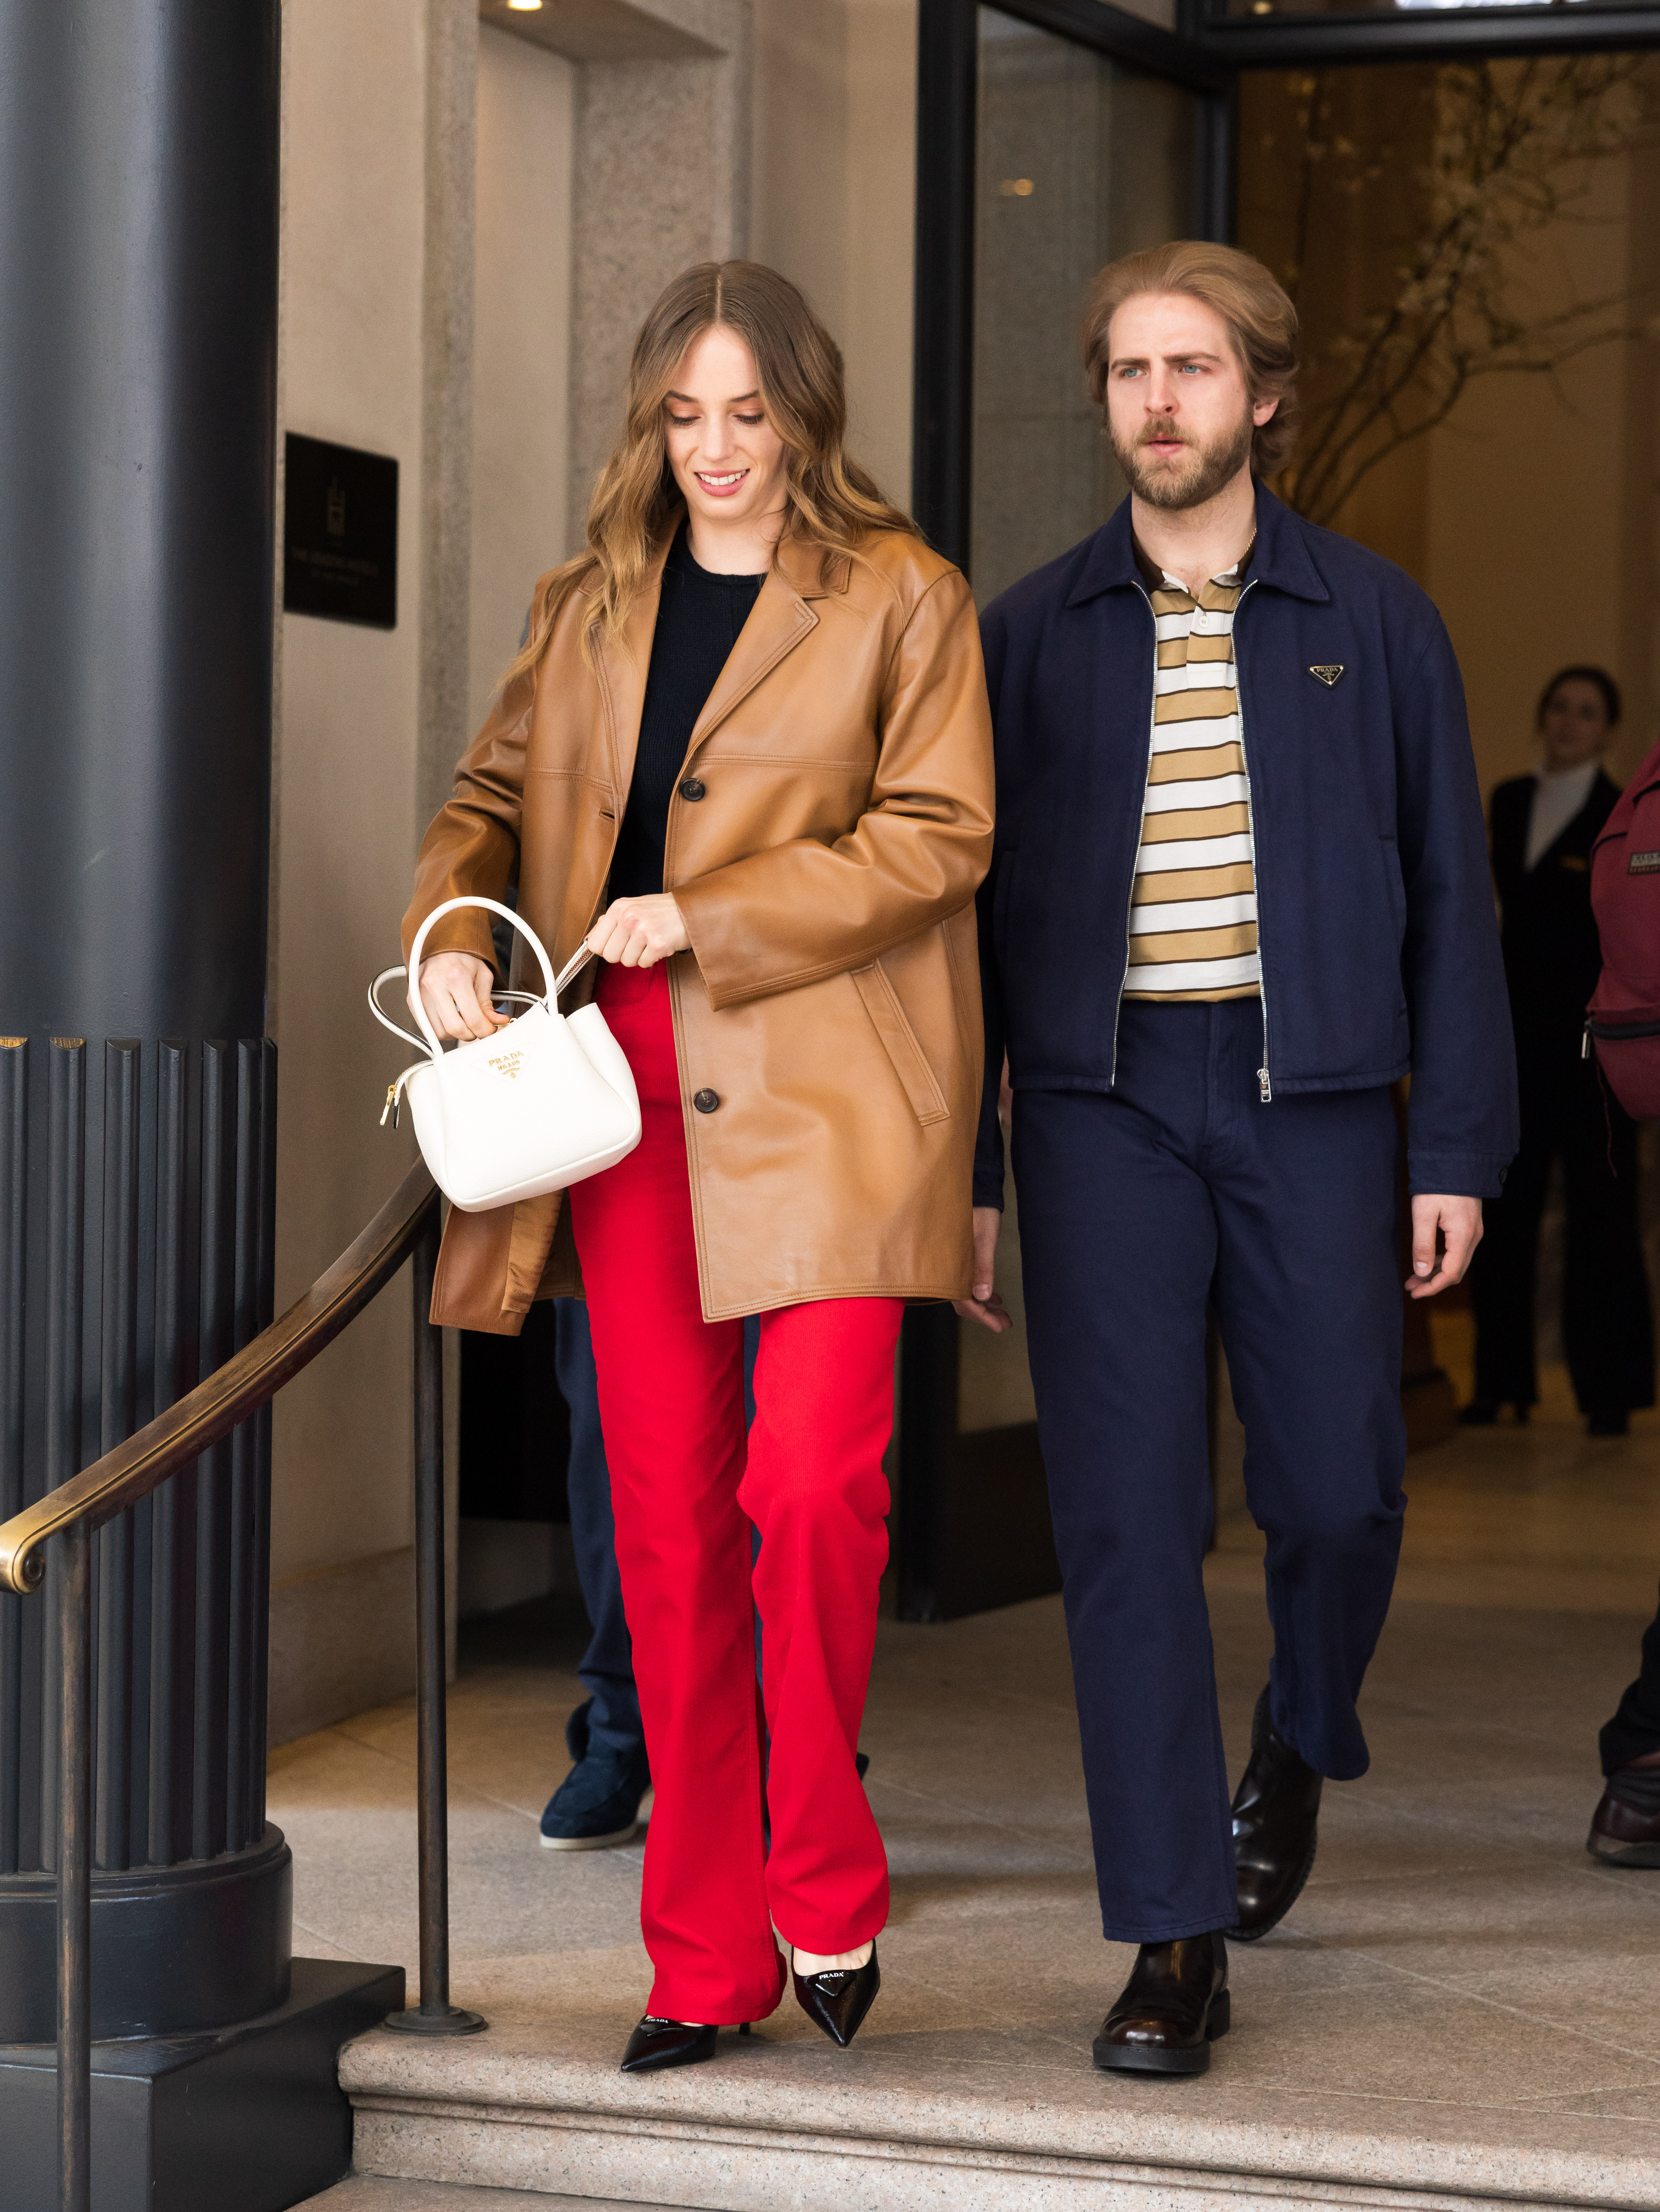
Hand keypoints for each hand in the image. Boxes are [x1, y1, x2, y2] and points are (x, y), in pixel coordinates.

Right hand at [414, 952, 507, 1042]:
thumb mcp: (482, 975)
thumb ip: (488, 1001)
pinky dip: (441, 1030)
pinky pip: (427, 1028)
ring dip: (454, 1034)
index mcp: (456, 977)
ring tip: (462, 1021)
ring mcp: (420, 995)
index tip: (489, 1029)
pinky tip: (449, 1019)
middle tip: (476, 1028)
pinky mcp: (412, 1001)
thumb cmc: (460, 959)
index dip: (485, 1030)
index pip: (472, 1018)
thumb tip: (497, 1022)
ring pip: (439, 1032)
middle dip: (470, 1034)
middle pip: (454, 1029)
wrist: (438, 949)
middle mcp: (435, 986)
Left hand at [586, 894, 690, 968]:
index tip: (617, 945)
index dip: (605, 949)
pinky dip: (651, 959)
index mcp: (618, 908)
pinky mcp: (658, 944)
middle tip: (636, 945)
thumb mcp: (631, 907)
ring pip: (626, 962)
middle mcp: (628, 918)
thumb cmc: (660, 910)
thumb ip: (610, 922)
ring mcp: (643, 931)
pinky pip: (643, 963)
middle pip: (609, 956)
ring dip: (638, 956)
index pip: (595, 943)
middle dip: (622, 954)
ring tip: (649, 943)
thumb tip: (590, 940)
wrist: (690, 910)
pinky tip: (659, 945)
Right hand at [954, 1205, 1012, 1333]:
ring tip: (1003, 1314)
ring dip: (984, 1306)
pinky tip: (994, 1296)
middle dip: (985, 1315)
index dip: (982, 1317)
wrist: (976, 1192)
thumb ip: (982, 1268)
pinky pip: (969, 1283)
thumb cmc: (980, 1213)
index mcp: (952, 1266)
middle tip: (1005, 1324)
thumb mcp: (984, 1240)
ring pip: (967, 1294)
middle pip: (964, 1302)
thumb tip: (983, 1296)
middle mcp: (950, 1269)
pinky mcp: (961, 1260)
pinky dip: (982, 1293)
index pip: (963, 1301)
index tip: (1000, 1327)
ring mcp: (955, 1265)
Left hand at [1404, 1194, 1482, 1298]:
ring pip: (1457, 1262)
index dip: (1432, 1287)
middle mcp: (1473, 1237)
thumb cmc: (1438, 1185)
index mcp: (1463, 1237)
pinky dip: (1442, 1260)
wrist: (1457, 1162)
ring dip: (1436, 1272)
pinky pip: (1457, 1251)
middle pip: (1455, 1271)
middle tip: (1410, 1286)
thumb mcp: (1423, 1214)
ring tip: (1414, 1278)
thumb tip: (1421, 1272)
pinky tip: (1427, 1261)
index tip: (1413, 1292)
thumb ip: (1422, 1244)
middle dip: (1433, 1282)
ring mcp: (1474, 1232)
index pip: (1450, 1273)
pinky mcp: (1470, 1226)